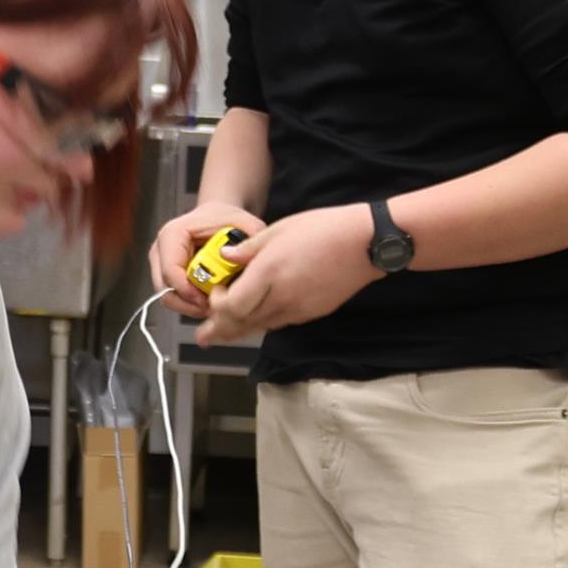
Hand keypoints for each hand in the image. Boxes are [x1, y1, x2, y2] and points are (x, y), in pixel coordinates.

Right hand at [150, 201, 265, 319]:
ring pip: (168, 298)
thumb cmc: (224, 219)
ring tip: (214, 304)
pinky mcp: (166, 277)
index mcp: (173, 233)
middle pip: (166, 289)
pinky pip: (174, 299)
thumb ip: (250, 242)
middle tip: (214, 306)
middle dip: (191, 303)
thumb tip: (248, 262)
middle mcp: (162, 250)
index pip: (171, 270)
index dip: (189, 291)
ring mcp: (161, 265)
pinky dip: (191, 305)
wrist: (216, 217)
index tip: (209, 300)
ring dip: (191, 306)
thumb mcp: (244, 224)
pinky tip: (209, 300)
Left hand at [199, 205, 378, 346]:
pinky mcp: (312, 313)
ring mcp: (298, 309)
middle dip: (219, 331)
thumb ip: (248, 249)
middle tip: (202, 338)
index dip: (217, 306)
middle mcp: (281, 297)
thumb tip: (225, 258)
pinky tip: (256, 320)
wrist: (365, 243)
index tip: (215, 291)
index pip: (231, 307)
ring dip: (239, 332)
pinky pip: (279, 322)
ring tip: (222, 336)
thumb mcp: (278, 230)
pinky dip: (262, 323)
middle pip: (242, 324)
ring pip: (260, 327)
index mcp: (268, 274)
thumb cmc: (323, 229)